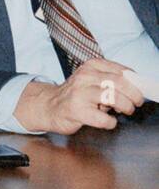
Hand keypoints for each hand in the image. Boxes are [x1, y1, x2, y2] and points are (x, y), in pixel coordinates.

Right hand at [14, 58, 145, 133]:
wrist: (49, 106)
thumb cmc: (77, 94)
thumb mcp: (92, 79)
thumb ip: (113, 79)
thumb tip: (138, 87)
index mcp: (91, 66)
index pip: (123, 72)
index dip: (137, 84)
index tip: (140, 91)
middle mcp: (84, 77)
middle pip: (120, 83)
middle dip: (134, 96)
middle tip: (135, 103)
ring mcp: (79, 94)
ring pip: (114, 99)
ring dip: (125, 107)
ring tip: (123, 111)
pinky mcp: (77, 111)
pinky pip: (104, 119)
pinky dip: (110, 122)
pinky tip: (105, 120)